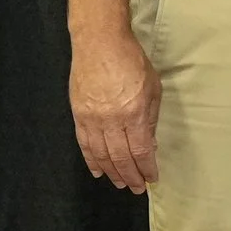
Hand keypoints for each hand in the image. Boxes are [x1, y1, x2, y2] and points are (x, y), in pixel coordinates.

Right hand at [70, 30, 160, 191]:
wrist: (99, 43)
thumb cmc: (131, 61)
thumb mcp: (153, 88)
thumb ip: (150, 118)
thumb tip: (149, 145)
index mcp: (134, 113)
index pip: (141, 151)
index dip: (146, 168)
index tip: (152, 178)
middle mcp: (111, 120)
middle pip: (120, 157)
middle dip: (130, 176)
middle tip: (137, 188)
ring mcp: (92, 118)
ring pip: (101, 154)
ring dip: (111, 172)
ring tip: (120, 183)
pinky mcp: (78, 114)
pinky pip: (84, 143)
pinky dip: (91, 159)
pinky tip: (97, 170)